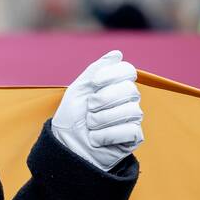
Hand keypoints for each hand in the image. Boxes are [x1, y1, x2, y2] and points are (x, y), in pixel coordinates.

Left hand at [51, 50, 143, 170]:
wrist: (66, 146)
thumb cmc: (71, 117)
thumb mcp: (79, 89)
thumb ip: (96, 69)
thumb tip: (117, 53)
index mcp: (115, 86)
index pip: (127, 70)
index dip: (111, 75)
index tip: (94, 84)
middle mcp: (127, 100)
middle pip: (130, 90)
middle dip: (103, 99)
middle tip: (89, 109)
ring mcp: (132, 118)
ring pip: (131, 111)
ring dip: (102, 119)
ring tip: (90, 125)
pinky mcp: (133, 137)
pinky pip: (131, 130)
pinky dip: (108, 134)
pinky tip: (97, 138)